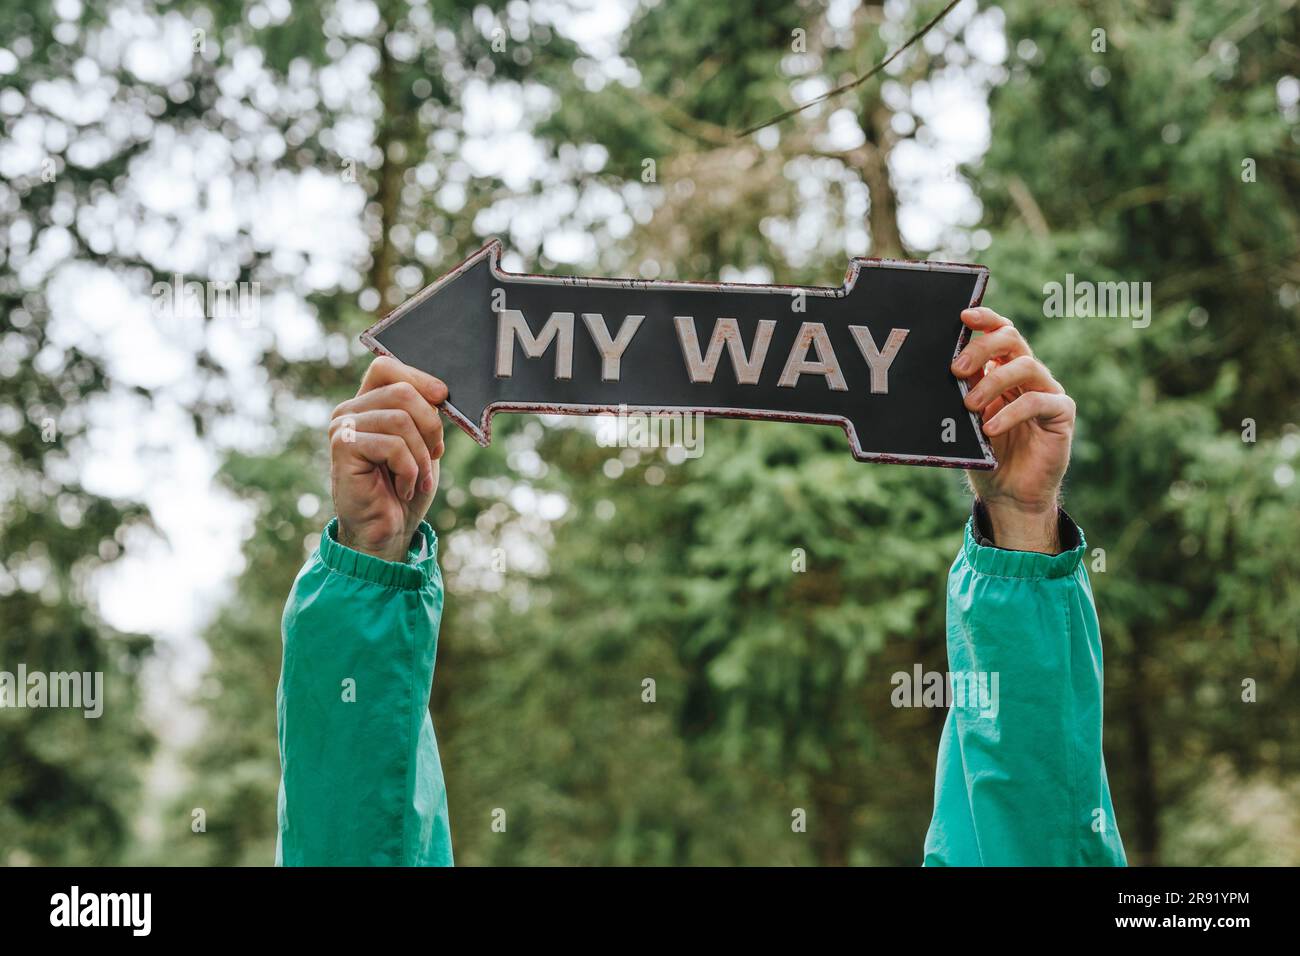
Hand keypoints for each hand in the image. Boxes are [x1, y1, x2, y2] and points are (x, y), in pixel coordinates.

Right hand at [329, 357, 447, 561]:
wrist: (387, 531)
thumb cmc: (405, 487)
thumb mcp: (422, 443)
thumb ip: (424, 413)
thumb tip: (440, 391)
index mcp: (366, 404)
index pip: (386, 367)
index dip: (418, 377)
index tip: (442, 398)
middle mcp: (349, 410)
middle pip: (403, 391)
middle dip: (431, 426)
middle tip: (435, 454)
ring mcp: (342, 427)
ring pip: (402, 419)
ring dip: (422, 455)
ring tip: (419, 479)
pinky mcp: (343, 448)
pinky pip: (393, 445)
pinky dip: (410, 470)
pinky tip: (404, 487)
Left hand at [951, 307, 1075, 553]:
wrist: (1007, 493)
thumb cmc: (984, 453)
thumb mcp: (964, 419)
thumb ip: (960, 391)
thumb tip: (939, 363)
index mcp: (1003, 368)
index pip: (998, 331)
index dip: (985, 318)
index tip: (963, 316)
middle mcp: (1027, 374)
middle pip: (1012, 340)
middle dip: (983, 348)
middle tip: (957, 369)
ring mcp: (1046, 391)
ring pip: (1026, 366)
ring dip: (993, 382)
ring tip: (970, 406)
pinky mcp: (1061, 414)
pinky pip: (1039, 402)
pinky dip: (1011, 412)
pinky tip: (990, 427)